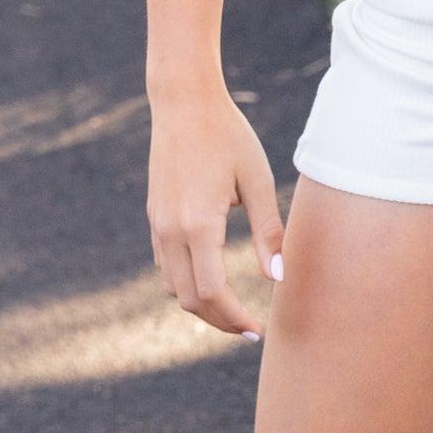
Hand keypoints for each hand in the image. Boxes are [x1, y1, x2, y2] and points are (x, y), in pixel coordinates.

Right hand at [146, 85, 285, 338]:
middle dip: (219, 320)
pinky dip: (186, 283)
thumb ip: (268, 231)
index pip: (212, 292)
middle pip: (189, 299)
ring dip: (200, 305)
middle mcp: (170, 230)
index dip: (234, 318)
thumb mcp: (257, 180)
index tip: (258, 329)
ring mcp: (157, 224)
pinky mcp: (154, 216)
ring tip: (232, 311)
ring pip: (173, 286)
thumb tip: (278, 277)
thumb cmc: (227, 135)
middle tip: (249, 328)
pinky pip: (165, 265)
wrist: (183, 102)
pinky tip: (210, 281)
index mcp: (198, 224)